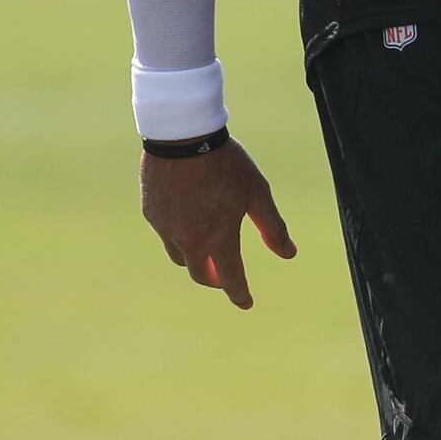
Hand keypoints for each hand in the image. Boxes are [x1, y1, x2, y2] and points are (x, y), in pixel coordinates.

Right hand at [141, 138, 294, 309]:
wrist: (182, 136)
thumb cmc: (226, 164)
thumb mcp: (257, 193)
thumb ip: (273, 227)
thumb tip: (289, 254)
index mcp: (218, 238)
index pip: (230, 279)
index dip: (239, 294)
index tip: (246, 302)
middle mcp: (188, 240)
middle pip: (200, 274)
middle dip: (215, 279)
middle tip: (225, 277)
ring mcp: (165, 228)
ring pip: (179, 257)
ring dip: (196, 260)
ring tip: (207, 250)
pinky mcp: (151, 213)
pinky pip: (165, 234)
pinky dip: (178, 237)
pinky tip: (187, 223)